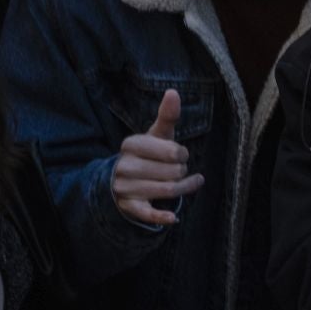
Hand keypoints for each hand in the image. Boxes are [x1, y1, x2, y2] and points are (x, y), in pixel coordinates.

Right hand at [112, 89, 203, 227]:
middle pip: (172, 172)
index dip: (182, 154)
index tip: (180, 154)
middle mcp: (125, 166)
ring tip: (189, 183)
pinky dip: (162, 217)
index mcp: (130, 144)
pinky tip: (174, 217)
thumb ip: (166, 116)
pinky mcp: (129, 207)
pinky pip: (148, 214)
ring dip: (185, 188)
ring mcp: (125, 187)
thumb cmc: (147, 154)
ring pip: (168, 191)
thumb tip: (173, 92)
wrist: (121, 180)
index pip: (171, 151)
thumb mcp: (156, 135)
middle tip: (181, 169)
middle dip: (183, 171)